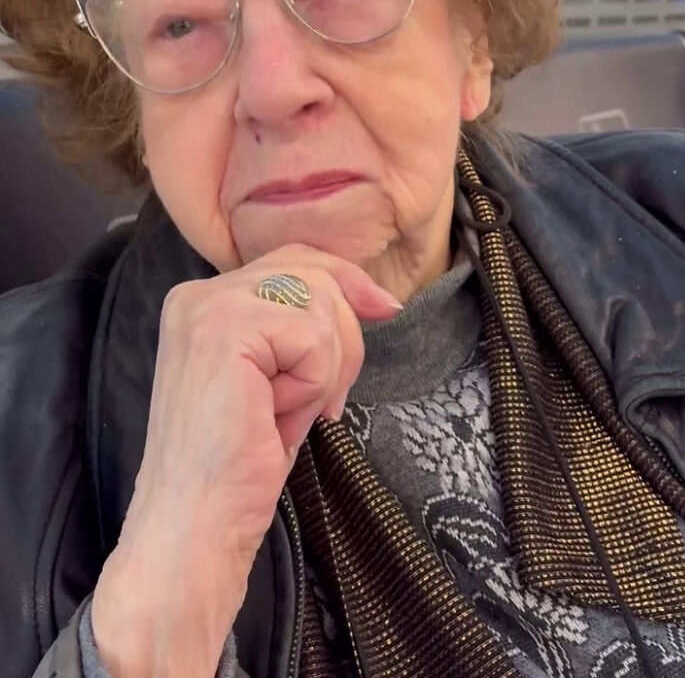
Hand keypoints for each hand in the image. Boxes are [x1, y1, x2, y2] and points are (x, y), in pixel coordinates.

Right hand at [92, 244, 399, 677]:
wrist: (194, 529)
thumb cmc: (238, 466)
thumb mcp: (281, 377)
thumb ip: (305, 325)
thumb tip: (376, 297)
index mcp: (204, 300)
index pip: (294, 258)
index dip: (346, 281)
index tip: (385, 309)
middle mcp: (199, 293)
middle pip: (314, 273)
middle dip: (342, 338)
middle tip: (320, 401)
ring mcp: (208, 308)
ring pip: (320, 303)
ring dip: (325, 370)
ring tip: (283, 414)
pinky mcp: (226, 330)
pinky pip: (313, 338)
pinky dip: (313, 384)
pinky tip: (276, 416)